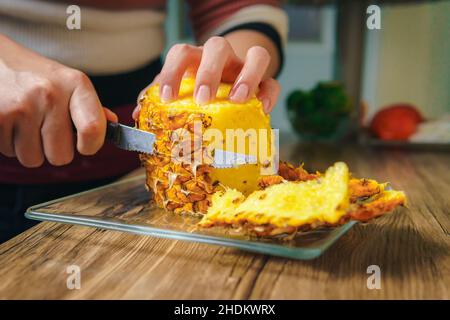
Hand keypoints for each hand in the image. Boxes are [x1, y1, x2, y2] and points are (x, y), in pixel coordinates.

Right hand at [0, 34, 116, 167]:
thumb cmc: (33, 74)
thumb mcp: (67, 82)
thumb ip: (89, 107)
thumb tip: (113, 123)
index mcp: (76, 84)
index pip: (93, 130)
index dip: (90, 146)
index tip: (84, 145)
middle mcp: (50, 94)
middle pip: (61, 156)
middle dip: (53, 150)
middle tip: (45, 129)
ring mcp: (22, 106)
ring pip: (33, 159)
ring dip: (29, 149)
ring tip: (25, 123)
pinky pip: (9, 153)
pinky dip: (9, 144)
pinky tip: (10, 121)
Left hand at [133, 36, 279, 119]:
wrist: (230, 89)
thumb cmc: (199, 93)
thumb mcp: (180, 93)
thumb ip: (159, 100)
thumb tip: (138, 113)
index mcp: (196, 60)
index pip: (182, 53)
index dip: (172, 71)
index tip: (167, 97)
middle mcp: (222, 59)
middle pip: (217, 46)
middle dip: (209, 72)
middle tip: (203, 99)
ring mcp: (245, 68)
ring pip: (255, 55)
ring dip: (247, 76)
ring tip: (237, 99)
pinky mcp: (265, 82)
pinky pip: (274, 81)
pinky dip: (269, 93)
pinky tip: (262, 108)